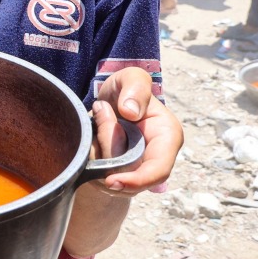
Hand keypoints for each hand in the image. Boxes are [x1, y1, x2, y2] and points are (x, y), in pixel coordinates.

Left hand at [92, 67, 182, 194]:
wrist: (106, 103)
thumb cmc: (124, 91)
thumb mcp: (131, 77)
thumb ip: (135, 86)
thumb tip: (131, 112)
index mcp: (167, 137)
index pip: (158, 170)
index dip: (137, 180)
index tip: (110, 180)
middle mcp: (154, 158)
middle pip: (128, 173)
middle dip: (107, 146)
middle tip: (100, 111)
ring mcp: (135, 170)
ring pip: (110, 175)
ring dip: (96, 147)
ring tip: (99, 118)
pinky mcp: (116, 175)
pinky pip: (97, 175)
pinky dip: (90, 155)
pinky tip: (93, 136)